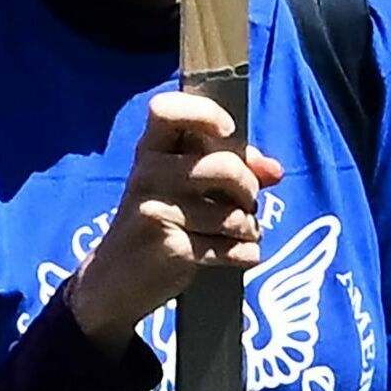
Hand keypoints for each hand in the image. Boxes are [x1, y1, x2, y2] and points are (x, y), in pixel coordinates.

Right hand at [65, 92, 281, 345]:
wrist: (113, 280)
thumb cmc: (157, 222)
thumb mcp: (179, 187)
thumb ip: (228, 169)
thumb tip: (276, 171)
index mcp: (149, 150)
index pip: (166, 109)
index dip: (203, 112)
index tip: (227, 130)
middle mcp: (148, 173)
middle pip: (223, 167)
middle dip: (249, 187)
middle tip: (247, 202)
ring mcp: (156, 210)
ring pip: (234, 215)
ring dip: (250, 228)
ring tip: (240, 232)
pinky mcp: (171, 248)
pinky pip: (233, 249)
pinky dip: (247, 254)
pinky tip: (239, 255)